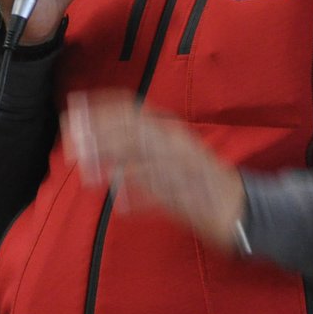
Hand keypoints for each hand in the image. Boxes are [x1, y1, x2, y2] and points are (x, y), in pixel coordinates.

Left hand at [63, 91, 246, 251]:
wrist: (242, 208)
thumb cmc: (202, 182)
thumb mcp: (171, 155)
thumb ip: (139, 149)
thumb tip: (100, 147)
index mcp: (171, 133)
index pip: (133, 110)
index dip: (103, 106)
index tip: (75, 105)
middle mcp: (177, 146)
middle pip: (134, 131)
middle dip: (100, 132)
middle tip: (70, 139)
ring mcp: (184, 172)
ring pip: (145, 160)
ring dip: (114, 161)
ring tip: (86, 169)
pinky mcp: (191, 200)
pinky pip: (163, 194)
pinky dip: (141, 197)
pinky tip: (120, 203)